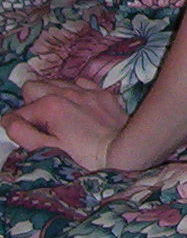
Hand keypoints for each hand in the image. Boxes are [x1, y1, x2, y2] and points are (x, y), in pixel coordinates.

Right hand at [3, 78, 128, 170]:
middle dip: (31, 103)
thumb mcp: (48, 150)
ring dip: (52, 95)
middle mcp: (67, 91)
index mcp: (50, 105)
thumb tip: (8, 121)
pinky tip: (79, 107)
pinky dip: (75, 92)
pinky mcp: (102, 93)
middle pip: (33, 86)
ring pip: (56, 82)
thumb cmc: (85, 156)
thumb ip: (24, 134)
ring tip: (59, 116)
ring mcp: (86, 91)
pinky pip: (81, 83)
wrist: (123, 151)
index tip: (27, 135)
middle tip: (41, 123)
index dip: (19, 124)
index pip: (19, 110)